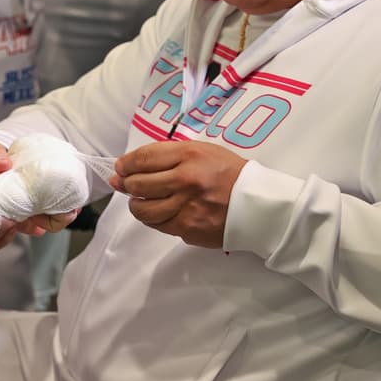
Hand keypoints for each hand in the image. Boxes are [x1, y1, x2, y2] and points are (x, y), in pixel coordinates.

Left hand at [109, 141, 246, 247]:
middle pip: (139, 184)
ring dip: (136, 205)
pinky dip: (152, 219)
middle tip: (127, 185)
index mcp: (191, 155)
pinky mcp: (189, 228)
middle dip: (127, 184)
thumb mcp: (204, 152)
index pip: (144, 158)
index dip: (126, 164)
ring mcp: (187, 206)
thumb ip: (169, 156)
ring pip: (143, 209)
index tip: (120, 167)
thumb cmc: (229, 174)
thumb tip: (128, 166)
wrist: (260, 204)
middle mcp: (187, 180)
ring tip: (140, 201)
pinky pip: (158, 225)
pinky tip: (158, 212)